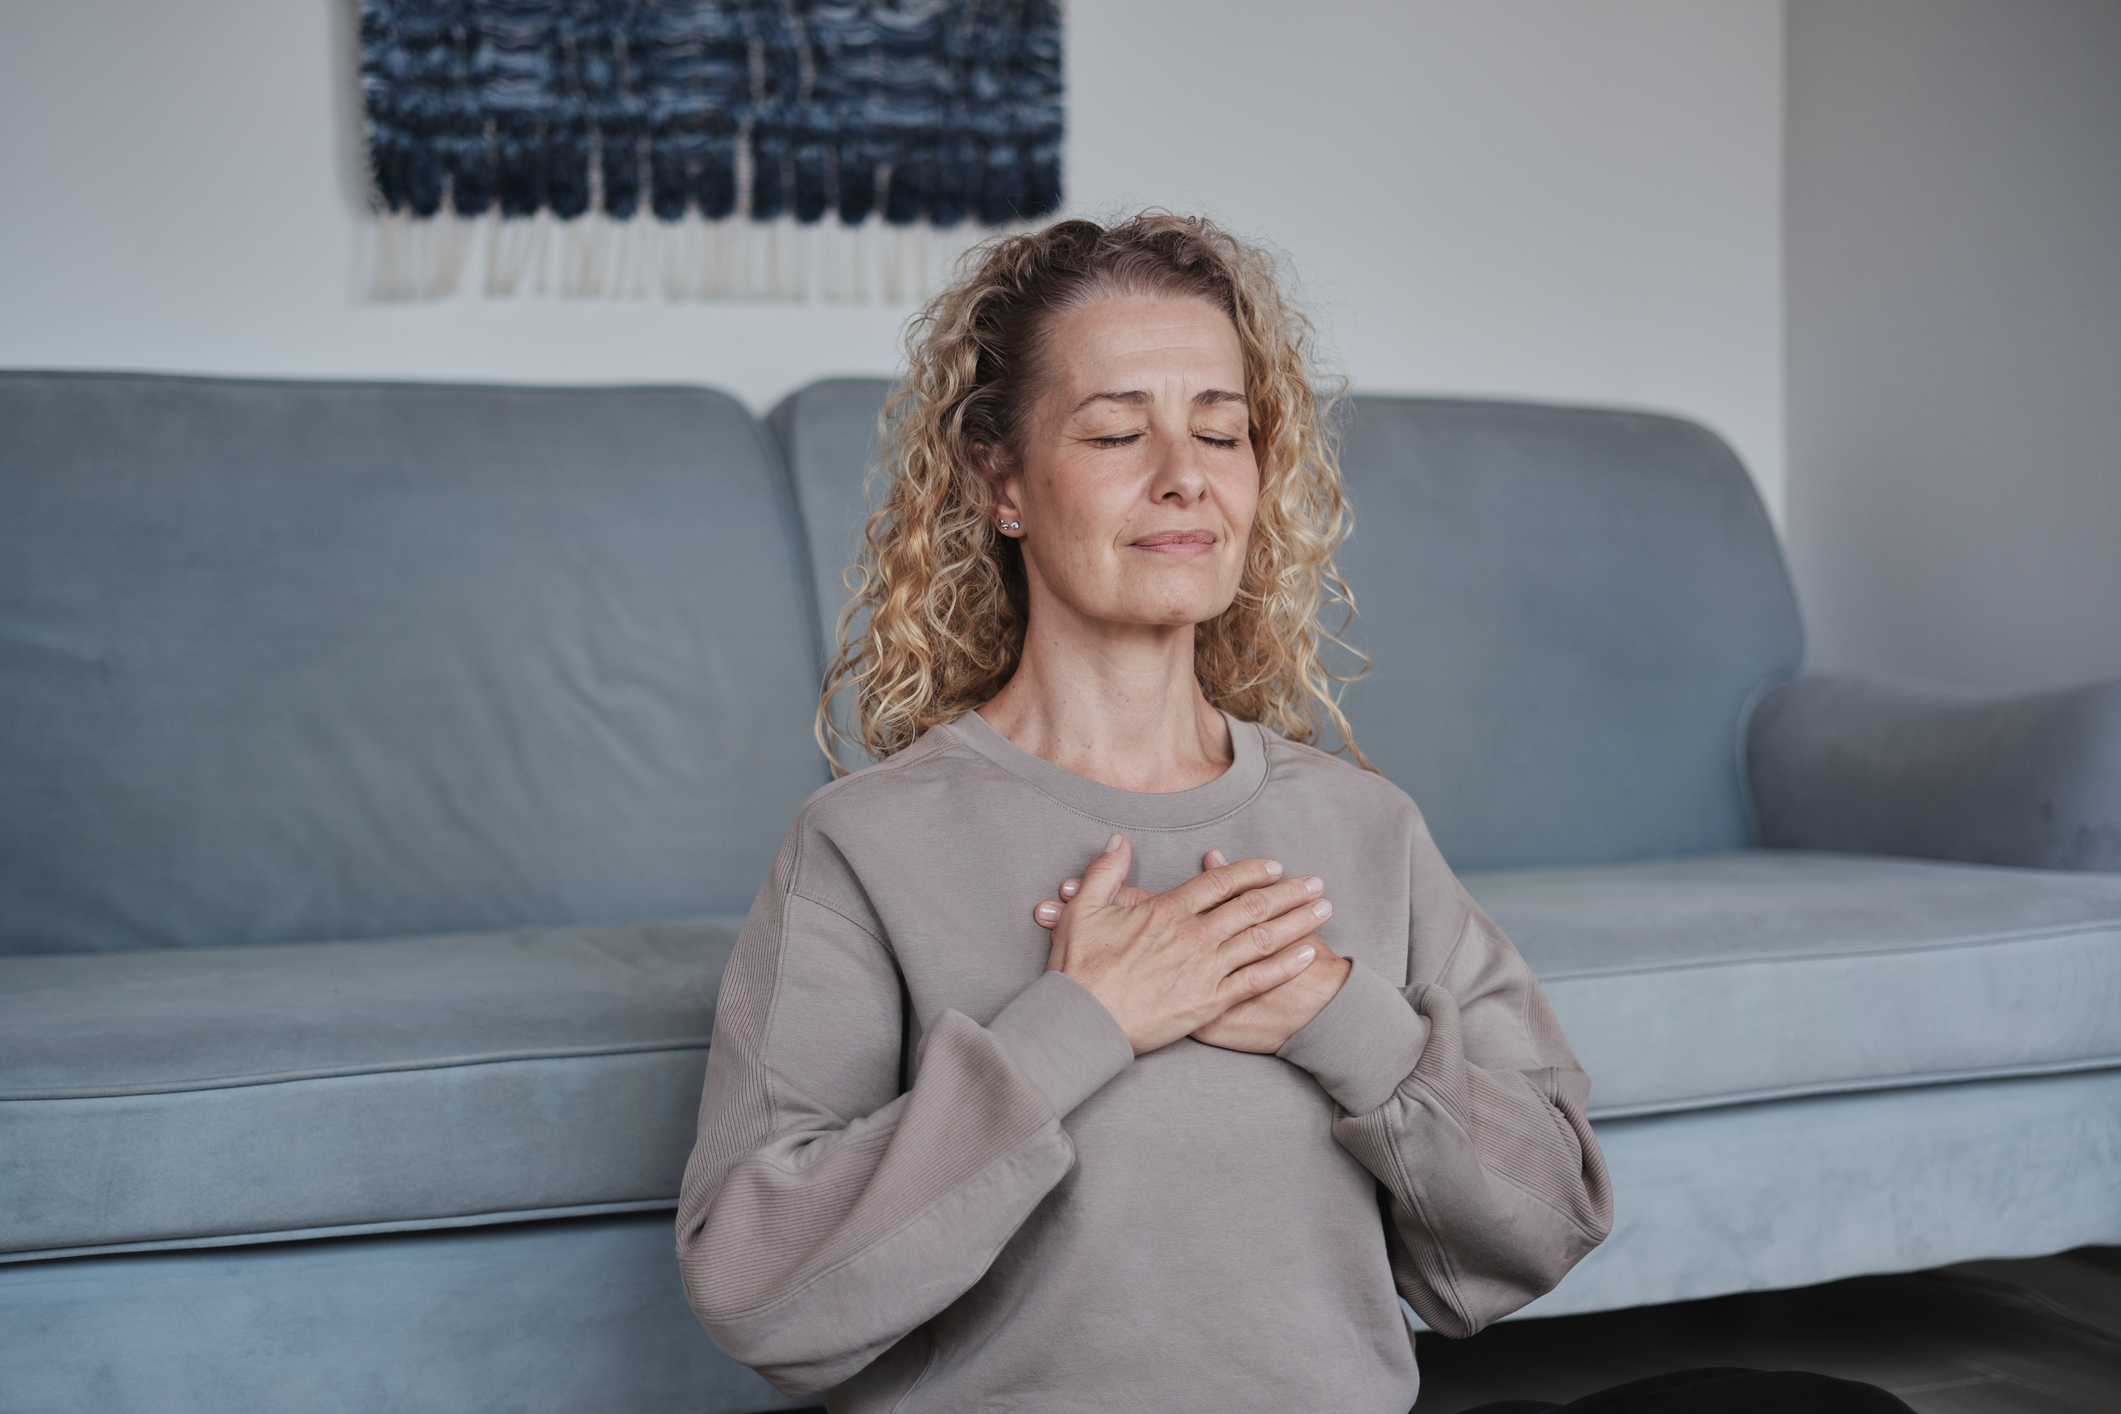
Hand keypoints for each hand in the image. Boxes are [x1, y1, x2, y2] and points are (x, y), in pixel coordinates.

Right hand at [1035, 835, 1332, 1055]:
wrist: (1084, 1022)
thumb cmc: (1080, 969)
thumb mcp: (1083, 909)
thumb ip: (1106, 872)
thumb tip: (1120, 841)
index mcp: (1167, 911)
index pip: (1219, 883)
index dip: (1250, 871)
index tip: (1274, 866)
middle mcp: (1194, 936)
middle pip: (1252, 906)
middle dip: (1289, 892)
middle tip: (1316, 883)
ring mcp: (1205, 969)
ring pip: (1262, 939)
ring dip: (1297, 921)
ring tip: (1324, 909)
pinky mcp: (1210, 1002)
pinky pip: (1257, 979)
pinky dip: (1285, 964)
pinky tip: (1308, 952)